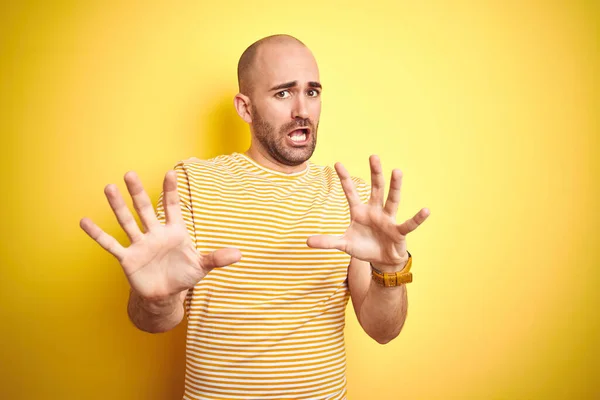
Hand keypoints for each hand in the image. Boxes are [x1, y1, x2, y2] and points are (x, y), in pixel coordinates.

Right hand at [80, 170, 240, 299]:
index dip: (171, 191)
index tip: (171, 172)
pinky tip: (83, 221)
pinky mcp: (128, 259)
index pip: (172, 207)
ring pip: (127, 222)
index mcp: (174, 232)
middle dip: (138, 192)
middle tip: (129, 173)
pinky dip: (98, 235)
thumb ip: (217, 258)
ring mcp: (140, 245)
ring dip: (118, 206)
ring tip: (108, 188)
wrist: (166, 295)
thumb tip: (239, 254)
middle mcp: (155, 234)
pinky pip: (111, 245)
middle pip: (145, 209)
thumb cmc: (183, 276)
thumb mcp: (202, 267)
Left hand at [307, 155, 428, 270]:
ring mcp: (388, 219)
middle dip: (374, 173)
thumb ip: (327, 242)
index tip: (337, 163)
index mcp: (360, 211)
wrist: (381, 260)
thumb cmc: (364, 247)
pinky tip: (426, 210)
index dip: (344, 179)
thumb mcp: (344, 245)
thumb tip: (306, 241)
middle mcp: (375, 211)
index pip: (351, 192)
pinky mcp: (398, 231)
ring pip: (392, 200)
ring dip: (395, 186)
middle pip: (375, 189)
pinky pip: (408, 224)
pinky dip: (417, 218)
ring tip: (397, 171)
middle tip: (373, 156)